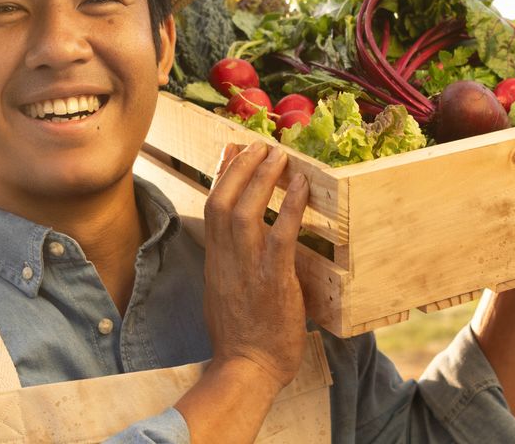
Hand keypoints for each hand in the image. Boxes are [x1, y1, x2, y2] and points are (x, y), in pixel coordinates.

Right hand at [202, 141, 309, 391]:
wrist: (246, 368)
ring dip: (261, 177)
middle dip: (240, 167)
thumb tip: (239, 255)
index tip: (231, 152)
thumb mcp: (224, 296)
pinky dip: (290, 206)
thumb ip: (231, 270)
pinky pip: (281, 233)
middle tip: (258, 145)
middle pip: (223, 199)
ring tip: (277, 155)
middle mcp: (226, 258)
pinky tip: (301, 185)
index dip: (221, 175)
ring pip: (245, 210)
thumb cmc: (241, 341)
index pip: (212, 207)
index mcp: (216, 261)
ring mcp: (247, 267)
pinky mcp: (273, 278)